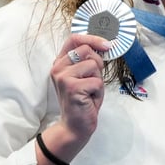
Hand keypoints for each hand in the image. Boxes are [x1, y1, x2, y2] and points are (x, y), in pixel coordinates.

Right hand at [48, 33, 112, 149]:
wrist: (76, 125)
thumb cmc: (83, 99)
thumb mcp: (85, 75)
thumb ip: (88, 60)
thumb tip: (105, 44)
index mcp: (60, 62)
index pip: (74, 39)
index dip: (93, 38)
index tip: (107, 45)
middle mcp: (58, 67)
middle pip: (87, 50)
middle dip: (97, 65)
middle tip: (92, 81)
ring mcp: (63, 77)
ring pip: (93, 65)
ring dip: (98, 80)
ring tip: (90, 91)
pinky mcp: (72, 87)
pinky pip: (97, 81)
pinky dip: (98, 91)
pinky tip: (89, 99)